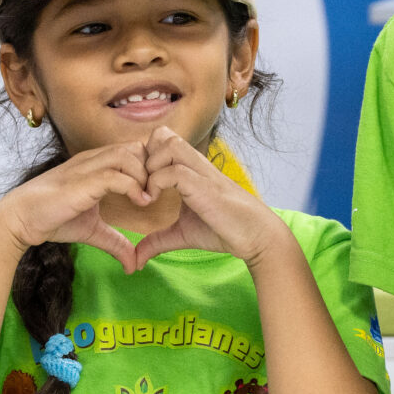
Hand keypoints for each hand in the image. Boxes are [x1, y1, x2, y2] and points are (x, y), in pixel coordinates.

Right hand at [0, 143, 152, 271]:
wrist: (22, 219)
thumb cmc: (52, 219)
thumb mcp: (92, 231)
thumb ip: (115, 242)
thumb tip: (133, 265)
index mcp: (97, 165)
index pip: (134, 151)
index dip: (150, 167)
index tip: (156, 191)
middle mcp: (94, 160)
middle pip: (136, 148)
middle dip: (152, 167)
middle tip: (157, 193)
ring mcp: (87, 168)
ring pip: (128, 155)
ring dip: (145, 175)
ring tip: (149, 199)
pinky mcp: (83, 181)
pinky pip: (116, 175)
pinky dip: (133, 186)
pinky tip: (140, 203)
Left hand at [129, 128, 287, 270]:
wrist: (256, 236)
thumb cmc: (223, 230)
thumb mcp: (182, 234)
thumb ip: (158, 240)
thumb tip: (137, 259)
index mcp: (189, 169)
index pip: (161, 140)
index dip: (144, 157)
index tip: (139, 184)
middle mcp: (194, 164)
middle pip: (162, 134)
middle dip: (144, 156)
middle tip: (140, 185)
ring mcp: (200, 172)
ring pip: (169, 145)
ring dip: (150, 166)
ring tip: (148, 193)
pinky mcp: (204, 186)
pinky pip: (174, 171)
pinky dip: (157, 183)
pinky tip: (153, 202)